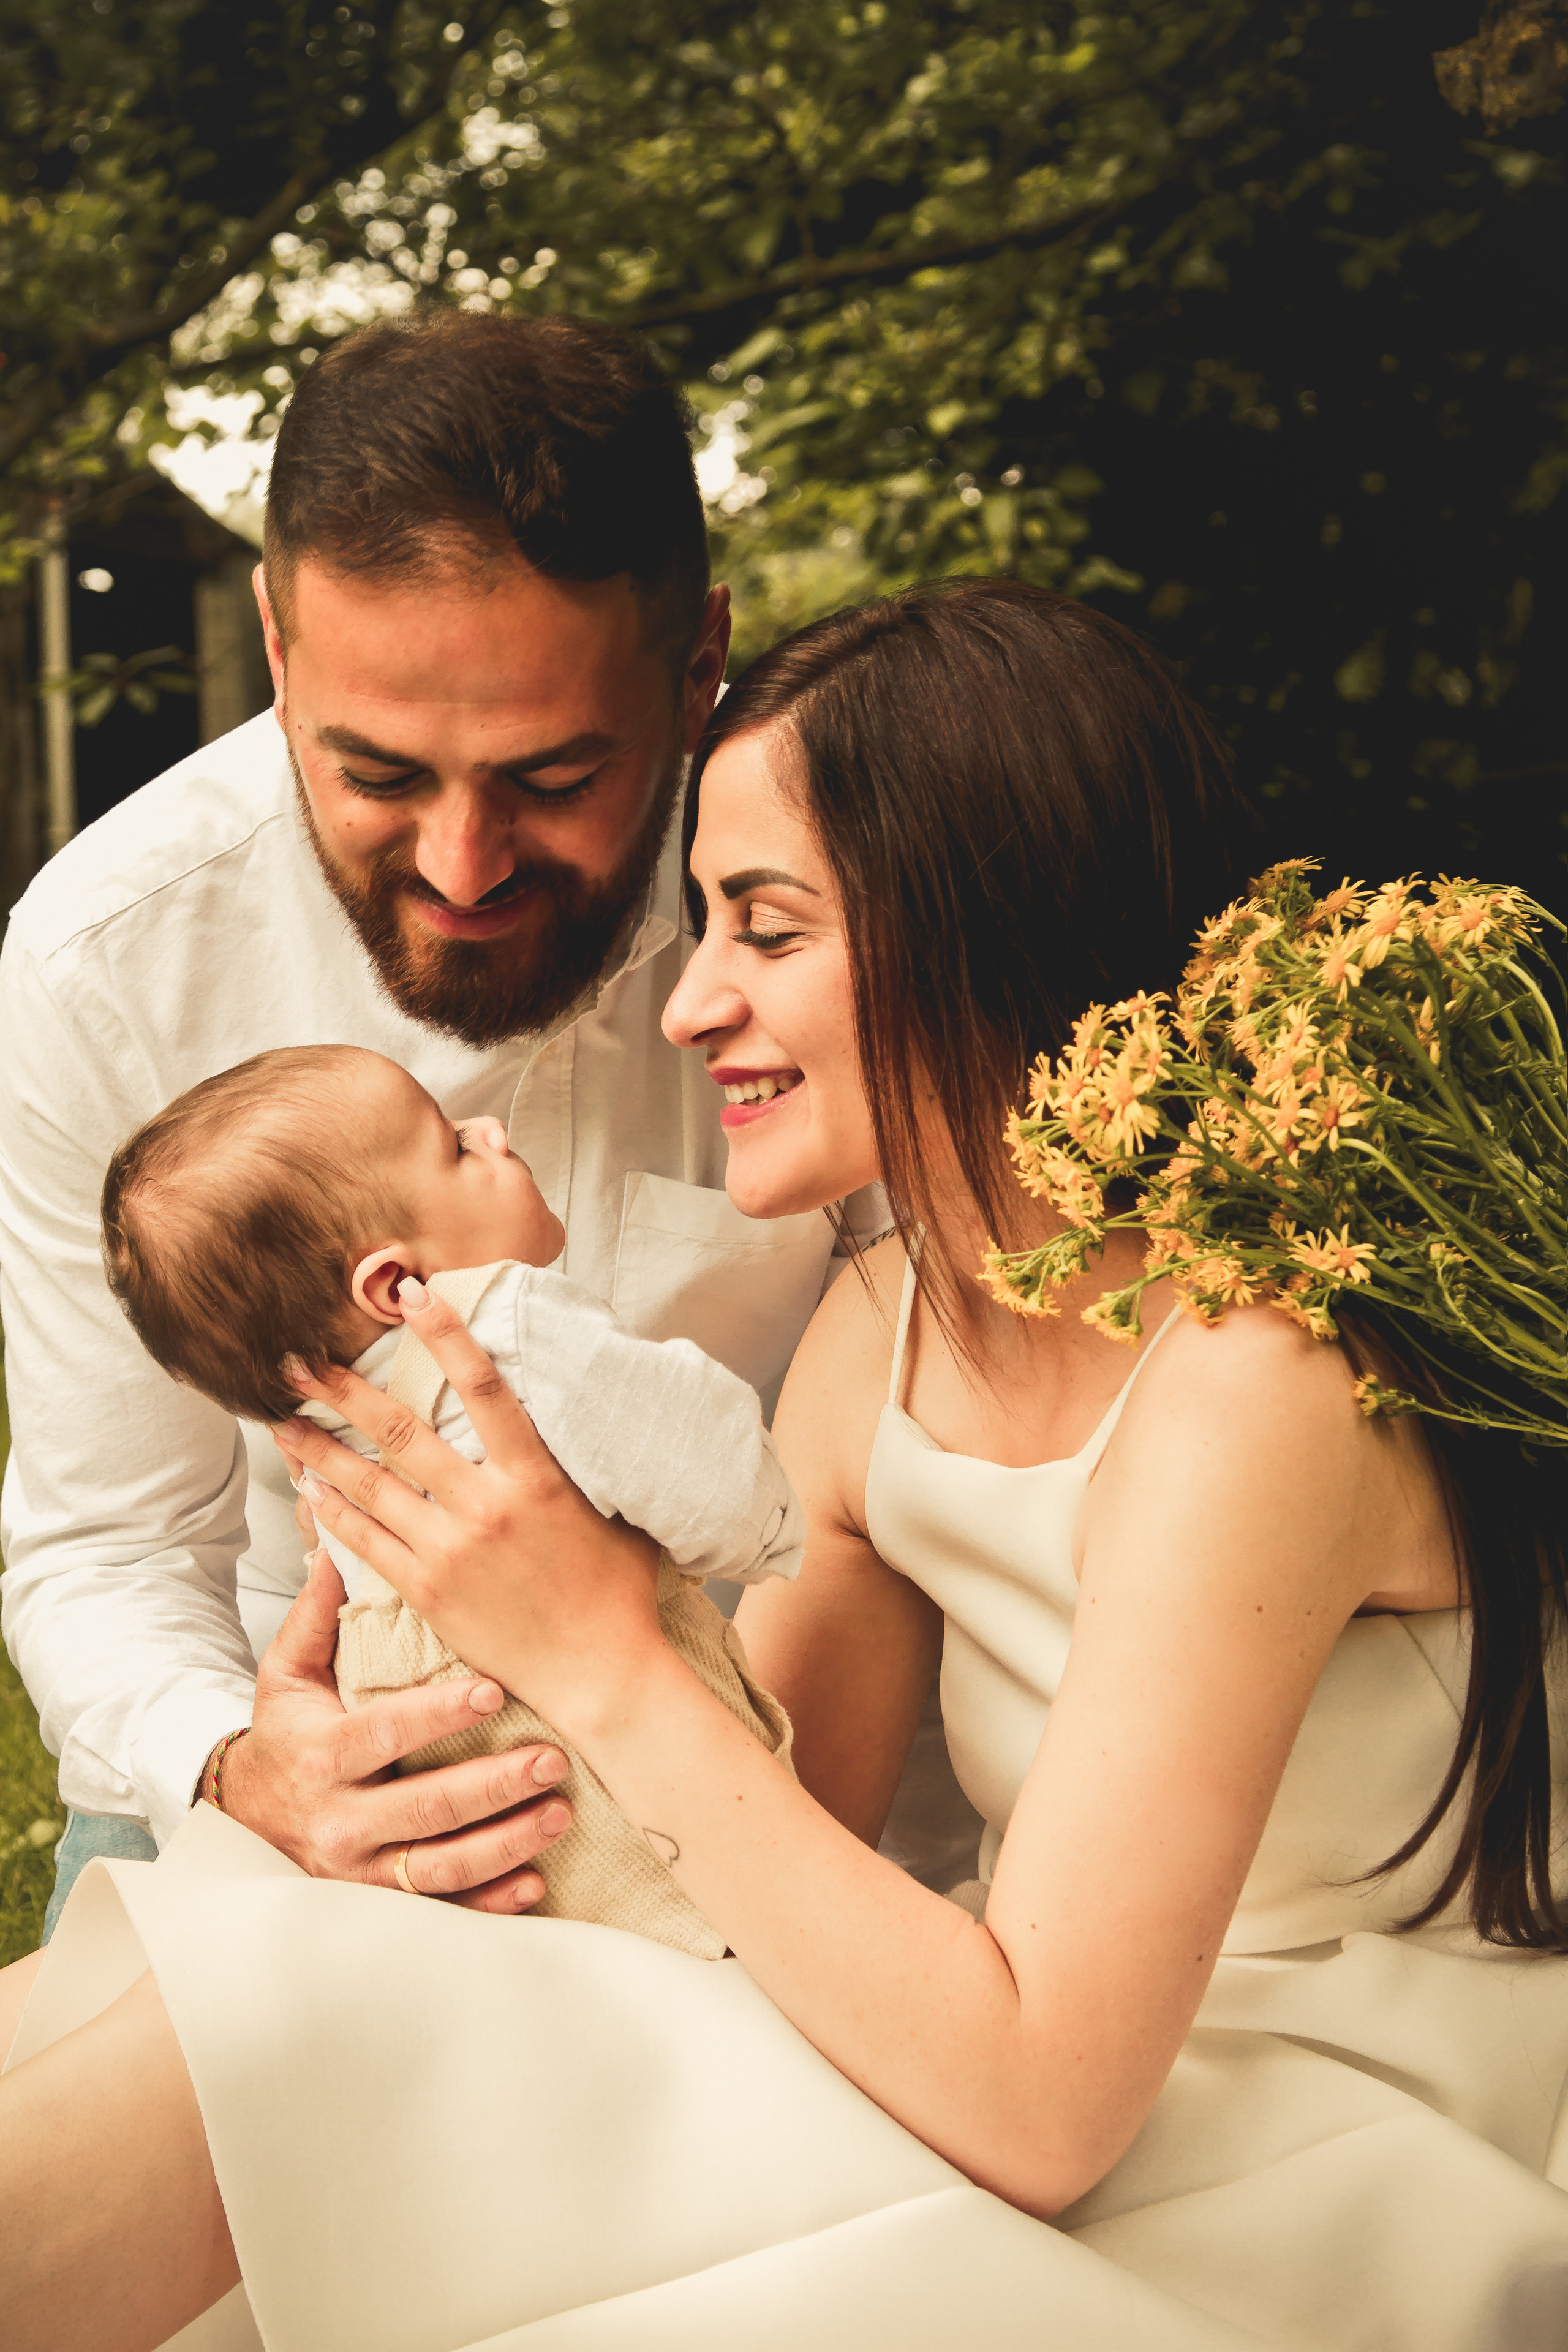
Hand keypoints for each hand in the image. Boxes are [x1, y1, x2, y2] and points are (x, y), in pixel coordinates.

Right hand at [217, 1547, 574, 1911]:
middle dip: (494, 1785)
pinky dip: (489, 1903)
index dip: (439, 1715)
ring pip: (439, 1868)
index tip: (495, 1691)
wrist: (246, 1819)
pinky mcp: (379, 1903)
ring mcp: (360, 1871)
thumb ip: (317, 1615)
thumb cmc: (286, 1734)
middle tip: (553, 1759)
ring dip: (506, 1844)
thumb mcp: (286, 1675)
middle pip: (425, 1807)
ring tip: (560, 1813)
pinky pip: (440, 1911)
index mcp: (321, 1755)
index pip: (385, 1732)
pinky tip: (536, 1883)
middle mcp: (339, 1820)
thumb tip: (336, 1545)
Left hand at [271, 1282, 662, 1743]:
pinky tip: (310, 1492)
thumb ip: (586, 1461)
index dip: (446, 1335)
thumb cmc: (618, 1590)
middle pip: (401, 1431)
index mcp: (535, 1476)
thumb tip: (584, 1412)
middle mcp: (485, 1506)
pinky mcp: (429, 1591)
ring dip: (321, 1450)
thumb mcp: (614, 1509)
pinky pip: (367, 1543)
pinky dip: (334, 1513)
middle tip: (300, 1360)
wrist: (600, 1673)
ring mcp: (451, 1550)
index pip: (484, 1386)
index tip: (413, 1293)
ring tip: (284, 1422)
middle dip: (344, 1390)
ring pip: (370, 1486)